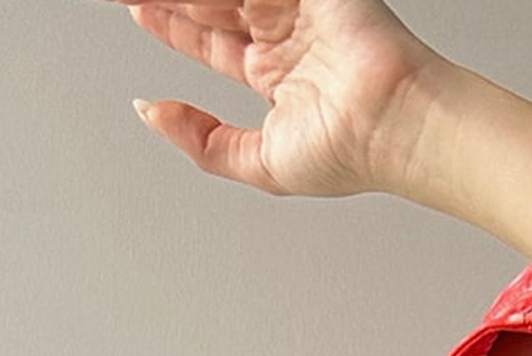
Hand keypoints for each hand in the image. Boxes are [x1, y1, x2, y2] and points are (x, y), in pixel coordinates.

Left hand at [114, 0, 443, 197]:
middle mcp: (285, 38)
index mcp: (277, 77)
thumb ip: (204, 143)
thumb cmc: (351, 152)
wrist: (394, 123)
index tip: (136, 8)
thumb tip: (152, 114)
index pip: (210, 41)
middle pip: (210, 5)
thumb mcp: (260, 164)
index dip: (171, 25)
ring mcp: (297, 7)